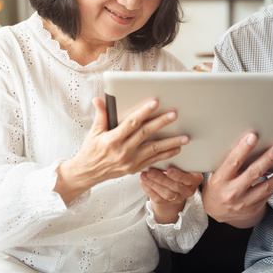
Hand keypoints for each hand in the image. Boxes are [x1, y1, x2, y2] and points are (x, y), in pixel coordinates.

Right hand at [55, 97, 188, 203]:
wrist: (88, 173)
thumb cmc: (91, 151)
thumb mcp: (94, 132)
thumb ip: (101, 115)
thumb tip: (99, 99)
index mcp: (112, 139)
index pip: (131, 123)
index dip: (144, 112)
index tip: (155, 103)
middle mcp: (123, 151)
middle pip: (146, 134)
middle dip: (161, 123)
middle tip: (174, 114)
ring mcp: (130, 161)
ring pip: (154, 150)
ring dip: (171, 143)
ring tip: (185, 137)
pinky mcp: (134, 168)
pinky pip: (153, 161)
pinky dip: (166, 155)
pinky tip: (176, 149)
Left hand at [141, 167, 202, 223]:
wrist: (179, 185)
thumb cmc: (181, 169)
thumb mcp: (184, 165)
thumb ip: (179, 161)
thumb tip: (167, 152)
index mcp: (195, 180)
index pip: (187, 178)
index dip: (178, 175)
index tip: (169, 170)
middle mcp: (188, 190)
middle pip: (174, 186)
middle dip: (161, 179)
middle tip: (150, 172)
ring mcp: (178, 198)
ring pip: (165, 193)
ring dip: (153, 184)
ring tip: (144, 175)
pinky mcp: (168, 203)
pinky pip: (158, 199)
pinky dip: (149, 190)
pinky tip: (143, 182)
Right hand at [202, 133, 272, 227]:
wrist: (216, 212)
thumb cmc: (218, 186)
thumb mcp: (216, 174)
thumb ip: (228, 163)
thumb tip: (248, 144)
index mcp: (220, 180)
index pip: (233, 162)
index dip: (243, 149)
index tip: (253, 137)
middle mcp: (232, 192)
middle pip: (253, 173)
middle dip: (268, 159)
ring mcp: (244, 202)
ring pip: (267, 186)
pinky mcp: (254, 207)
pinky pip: (270, 193)